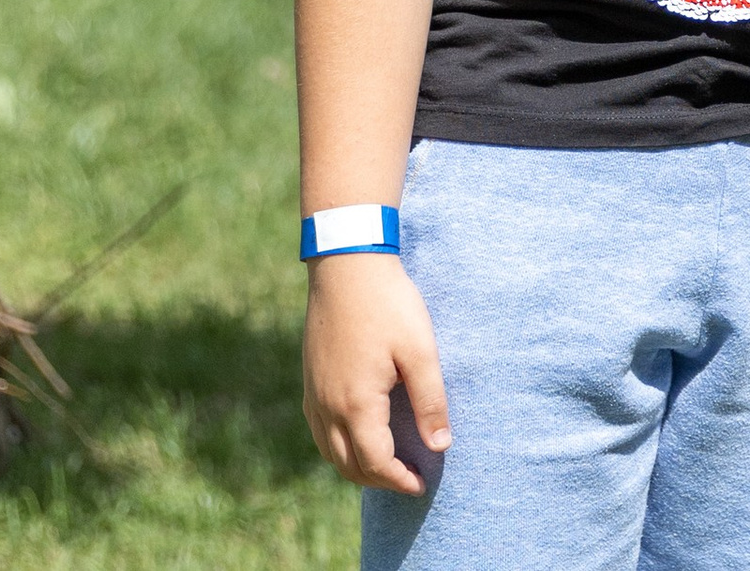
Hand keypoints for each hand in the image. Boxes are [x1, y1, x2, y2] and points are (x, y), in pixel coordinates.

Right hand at [303, 252, 449, 492]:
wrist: (346, 266)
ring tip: (388, 466)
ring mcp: (314, 394)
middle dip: (379, 480)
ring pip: (329, 451)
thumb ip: (431, 401)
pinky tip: (360, 436)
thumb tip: (440, 446)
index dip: (400, 480)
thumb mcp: (420, 351)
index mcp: (357, 404)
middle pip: (348, 465)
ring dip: (357, 467)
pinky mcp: (310, 380)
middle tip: (409, 480)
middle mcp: (328, 406)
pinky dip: (339, 447)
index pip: (376, 462)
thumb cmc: (388, 305)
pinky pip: (320, 431)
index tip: (423, 483)